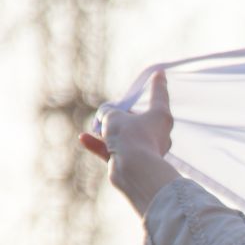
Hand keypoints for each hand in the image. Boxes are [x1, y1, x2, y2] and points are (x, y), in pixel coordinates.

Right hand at [80, 69, 177, 215]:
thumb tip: (106, 117)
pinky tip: (83, 139)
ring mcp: (148, 149)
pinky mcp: (135, 164)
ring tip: (95, 128)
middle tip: (109, 112)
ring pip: (126, 136)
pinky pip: (117, 150)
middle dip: (123, 116)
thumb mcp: (114, 118)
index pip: (159, 94)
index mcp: (160, 116)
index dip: (158, 82)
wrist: (135, 171)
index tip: (160, 73)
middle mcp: (158, 133)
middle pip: (139, 119)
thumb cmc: (130, 138)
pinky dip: (102, 145)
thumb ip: (109, 113)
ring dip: (109, 132)